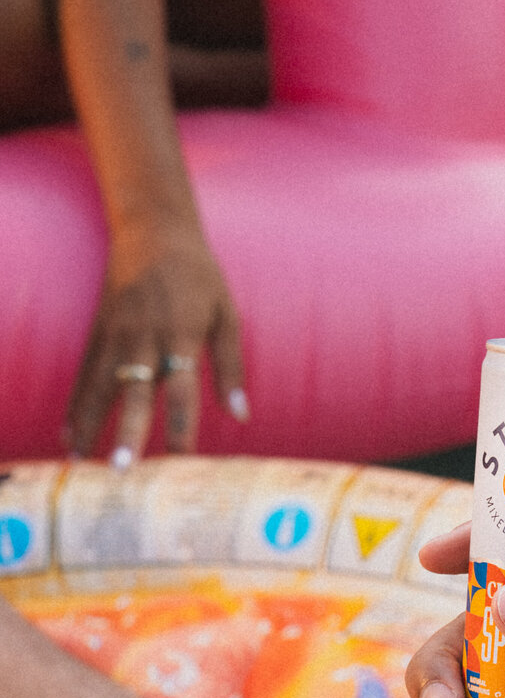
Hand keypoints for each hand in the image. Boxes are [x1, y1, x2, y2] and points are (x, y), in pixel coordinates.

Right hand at [66, 222, 248, 465]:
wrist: (153, 229)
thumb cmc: (199, 276)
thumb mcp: (226, 314)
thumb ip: (232, 367)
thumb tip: (241, 416)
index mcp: (182, 331)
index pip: (183, 384)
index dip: (182, 420)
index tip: (183, 456)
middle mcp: (144, 334)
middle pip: (136, 388)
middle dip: (129, 428)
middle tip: (123, 468)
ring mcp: (116, 331)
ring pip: (101, 384)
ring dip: (91, 423)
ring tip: (82, 462)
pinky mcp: (98, 330)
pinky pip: (84, 373)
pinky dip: (76, 404)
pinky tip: (70, 435)